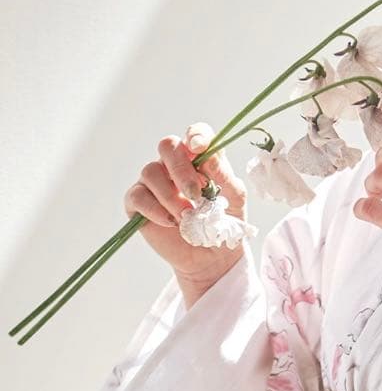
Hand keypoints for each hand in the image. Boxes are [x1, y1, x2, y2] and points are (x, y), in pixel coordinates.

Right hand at [124, 123, 246, 288]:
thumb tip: (206, 153)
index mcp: (200, 159)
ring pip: (150, 172)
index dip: (195, 135)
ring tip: (187, 217)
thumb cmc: (224, 222)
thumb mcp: (234, 198)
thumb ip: (223, 173)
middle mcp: (174, 165)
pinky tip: (171, 222)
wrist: (212, 256)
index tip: (199, 147)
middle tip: (197, 195)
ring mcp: (154, 182)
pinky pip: (138, 196)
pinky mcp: (138, 203)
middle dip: (181, 169)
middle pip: (167, 146)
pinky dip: (155, 209)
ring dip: (171, 196)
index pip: (195, 134)